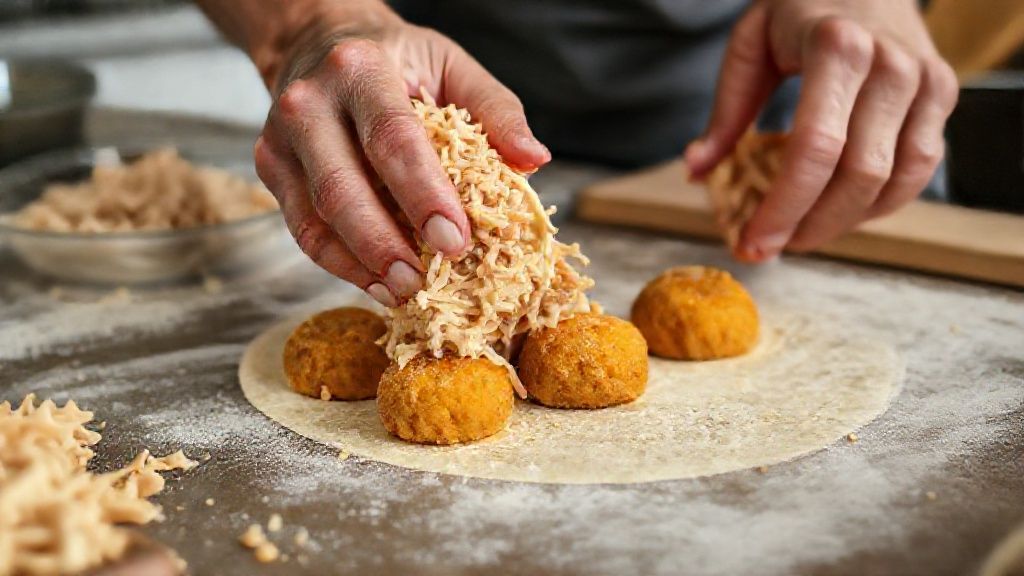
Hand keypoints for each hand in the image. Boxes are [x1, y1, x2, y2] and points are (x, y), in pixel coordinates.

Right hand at [251, 2, 549, 304]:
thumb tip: (533, 160)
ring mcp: (282, 140)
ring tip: (403, 293)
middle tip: (423, 282)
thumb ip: (495, 109)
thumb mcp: (451, 65)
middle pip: (343, 187)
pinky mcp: (272, 169)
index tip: (456, 241)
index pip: (393, 139)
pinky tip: (376, 283)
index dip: (424, 196)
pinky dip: (341, 264)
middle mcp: (309, 103)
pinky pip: (304, 229)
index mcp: (360, 69)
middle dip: (385, 243)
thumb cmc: (397, 59)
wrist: (318, 41)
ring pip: (316, 218)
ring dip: (361, 264)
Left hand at [686, 0, 957, 260]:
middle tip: (770, 248)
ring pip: (894, 181)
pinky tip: (840, 212)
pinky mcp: (943, 94)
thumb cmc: (799, 10)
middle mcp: (891, 65)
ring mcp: (926, 80)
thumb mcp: (751, 44)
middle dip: (811, 225)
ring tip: (800, 235)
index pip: (815, 148)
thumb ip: (726, 110)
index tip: (754, 241)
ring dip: (844, 223)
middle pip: (858, 174)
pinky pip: (920, 169)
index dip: (784, 206)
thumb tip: (696, 171)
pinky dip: (880, 204)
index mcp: (837, 47)